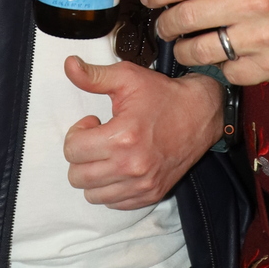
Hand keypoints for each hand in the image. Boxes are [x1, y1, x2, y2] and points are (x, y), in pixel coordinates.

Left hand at [63, 57, 223, 208]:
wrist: (200, 114)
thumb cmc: (162, 95)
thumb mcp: (127, 77)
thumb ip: (94, 76)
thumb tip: (69, 64)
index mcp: (123, 137)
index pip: (73, 150)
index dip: (77, 133)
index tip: (94, 123)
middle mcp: (131, 167)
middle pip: (77, 177)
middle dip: (81, 155)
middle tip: (98, 138)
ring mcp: (142, 185)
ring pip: (92, 194)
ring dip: (93, 174)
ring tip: (109, 153)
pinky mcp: (151, 195)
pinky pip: (113, 203)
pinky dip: (110, 188)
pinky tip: (120, 166)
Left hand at [140, 0, 268, 84]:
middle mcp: (252, 2)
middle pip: (186, 17)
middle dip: (165, 23)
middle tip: (163, 25)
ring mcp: (259, 38)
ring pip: (199, 50)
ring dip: (184, 49)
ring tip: (184, 44)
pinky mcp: (267, 66)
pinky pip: (225, 71)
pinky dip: (219, 66)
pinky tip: (223, 56)